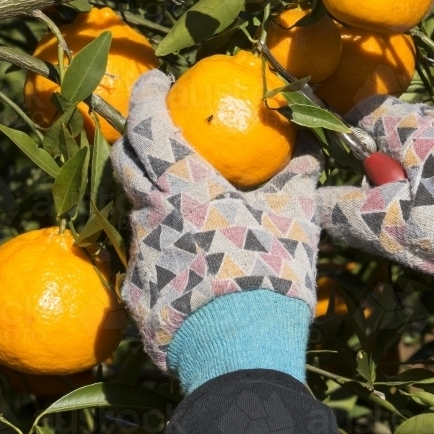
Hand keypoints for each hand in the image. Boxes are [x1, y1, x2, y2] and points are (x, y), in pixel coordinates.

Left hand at [112, 71, 320, 373]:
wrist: (239, 352)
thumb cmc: (269, 272)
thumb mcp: (295, 220)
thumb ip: (298, 181)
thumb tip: (308, 155)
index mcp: (183, 186)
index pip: (150, 124)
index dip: (150, 95)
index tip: (159, 81)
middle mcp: (148, 214)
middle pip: (124, 162)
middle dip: (134, 138)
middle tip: (154, 131)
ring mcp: (137, 256)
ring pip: (134, 212)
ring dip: (152, 198)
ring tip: (181, 204)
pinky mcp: (135, 295)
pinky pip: (144, 260)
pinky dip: (160, 249)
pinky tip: (186, 264)